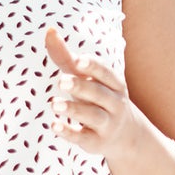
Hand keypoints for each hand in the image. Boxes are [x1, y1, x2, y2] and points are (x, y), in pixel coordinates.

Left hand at [44, 29, 168, 174]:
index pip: (105, 72)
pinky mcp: (96, 142)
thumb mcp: (88, 79)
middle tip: (61, 81)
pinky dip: (69, 132)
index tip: (77, 59)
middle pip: (98, 93)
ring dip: (74, 109)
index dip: (92, 66)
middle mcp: (114, 103)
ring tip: (54, 104)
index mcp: (114, 84)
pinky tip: (54, 125)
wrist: (126, 136)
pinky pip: (83, 137)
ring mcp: (107, 124)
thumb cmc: (100, 99)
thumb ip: (67, 58)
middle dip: (81, 86)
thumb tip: (48, 31)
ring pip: (92, 116)